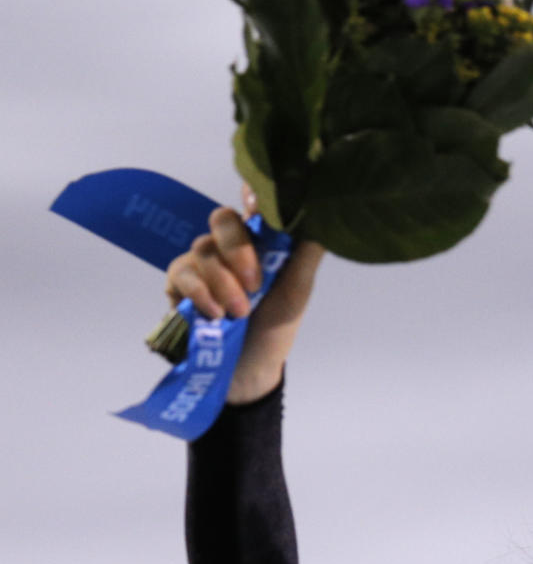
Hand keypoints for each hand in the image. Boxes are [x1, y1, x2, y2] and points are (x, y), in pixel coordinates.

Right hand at [164, 186, 324, 402]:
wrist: (248, 370)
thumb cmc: (274, 327)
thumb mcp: (297, 292)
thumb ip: (305, 254)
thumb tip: (321, 214)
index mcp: (260, 241)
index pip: (252, 203)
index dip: (252, 193)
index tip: (256, 201)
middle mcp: (228, 246)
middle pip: (222, 219)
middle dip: (237, 249)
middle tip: (255, 284)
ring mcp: (202, 262)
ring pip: (203, 249)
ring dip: (223, 282)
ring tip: (240, 313)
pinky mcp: (179, 283)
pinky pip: (181, 272)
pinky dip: (200, 292)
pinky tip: (215, 313)